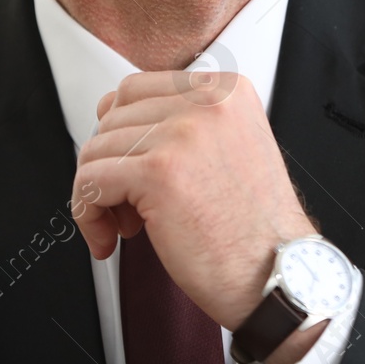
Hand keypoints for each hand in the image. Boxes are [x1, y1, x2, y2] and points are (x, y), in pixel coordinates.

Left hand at [70, 70, 317, 332]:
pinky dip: (88, 214)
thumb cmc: (254, 228)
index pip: (137, 88)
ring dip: (98, 194)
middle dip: (110, 163)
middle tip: (129, 204)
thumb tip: (115, 120)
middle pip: (112, 117)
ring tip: (127, 225)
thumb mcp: (231, 148)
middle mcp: (207, 101)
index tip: (129, 167)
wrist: (276, 274)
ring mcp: (183, 132)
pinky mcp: (158, 171)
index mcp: (226, 89)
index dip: (122, 133)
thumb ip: (186, 124)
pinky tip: (109, 240)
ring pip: (96, 149)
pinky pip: (90, 181)